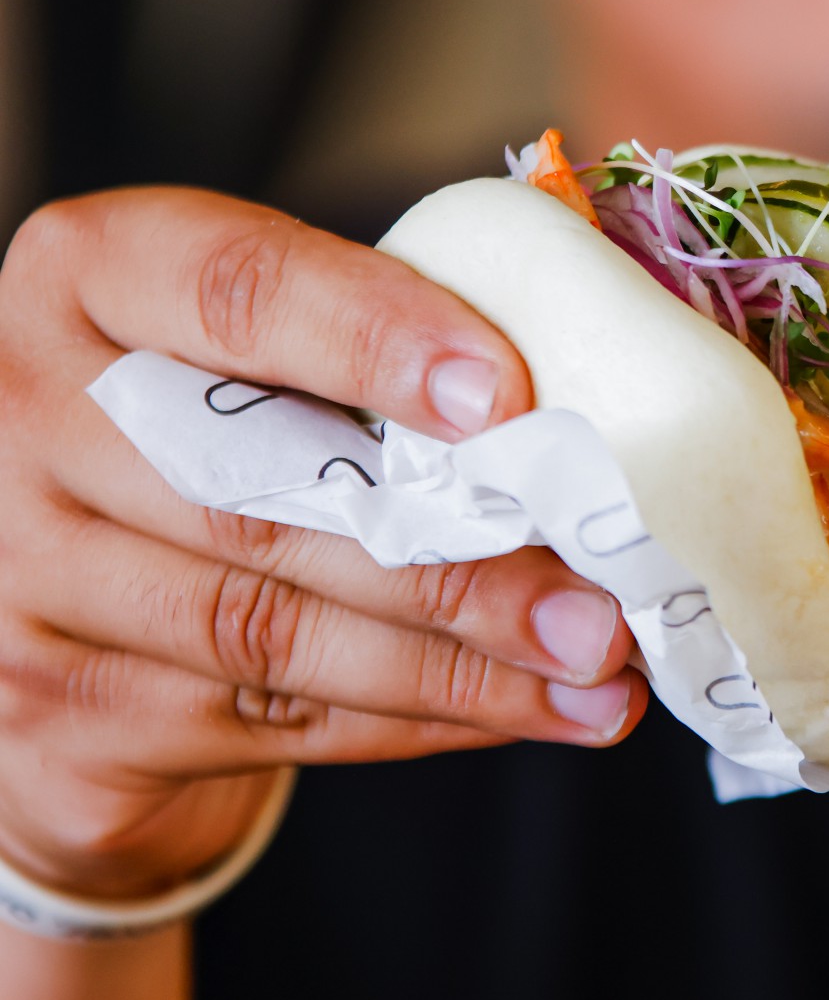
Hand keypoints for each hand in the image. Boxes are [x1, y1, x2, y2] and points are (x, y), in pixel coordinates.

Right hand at [0, 190, 644, 900]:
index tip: (507, 396)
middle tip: (600, 597)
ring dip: (462, 662)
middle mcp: (24, 412)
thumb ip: (383, 343)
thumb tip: (595, 385)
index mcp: (92, 276)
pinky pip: (270, 723)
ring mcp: (19, 573)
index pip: (235, 289)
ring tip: (594, 667)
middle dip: (457, 556)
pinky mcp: (52, 711)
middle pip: (263, 493)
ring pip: (272, 630)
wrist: (66, 599)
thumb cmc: (216, 436)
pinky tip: (530, 712)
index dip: (374, 337)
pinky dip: (420, 720)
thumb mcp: (264, 351)